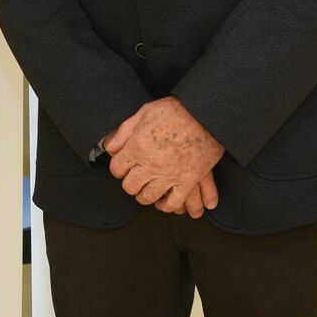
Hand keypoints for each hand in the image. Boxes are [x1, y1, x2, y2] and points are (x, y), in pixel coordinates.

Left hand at [105, 97, 223, 214]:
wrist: (206, 115)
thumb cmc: (176, 111)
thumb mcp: (144, 113)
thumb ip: (125, 131)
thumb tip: (111, 147)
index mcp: (137, 147)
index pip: (117, 168)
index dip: (117, 168)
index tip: (122, 167)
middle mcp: (151, 164)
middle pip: (130, 186)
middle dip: (130, 184)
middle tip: (133, 180)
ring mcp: (169, 175)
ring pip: (149, 197)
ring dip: (145, 196)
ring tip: (146, 191)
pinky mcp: (188, 181)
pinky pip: (174, 202)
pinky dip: (168, 206)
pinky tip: (165, 202)